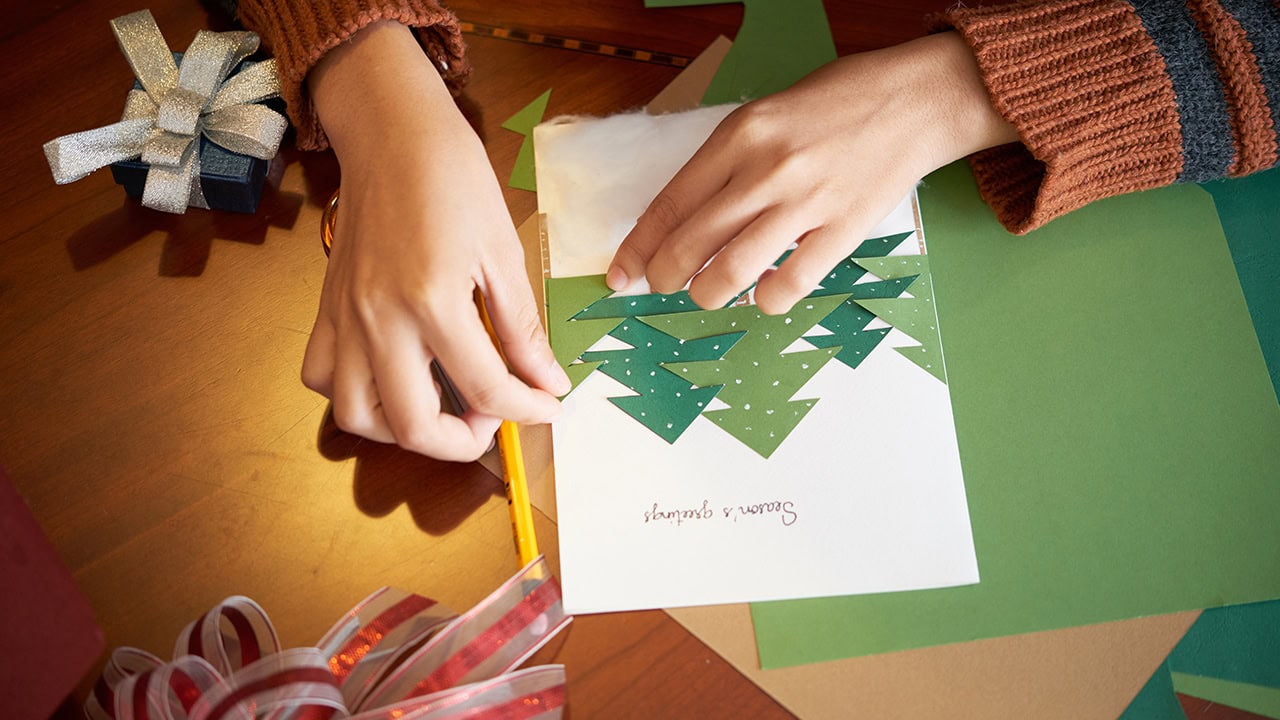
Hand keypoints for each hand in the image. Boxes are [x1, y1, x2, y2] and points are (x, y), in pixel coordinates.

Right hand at [303, 21, 568, 460]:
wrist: (391, 133)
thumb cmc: (452, 178)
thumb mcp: (503, 250)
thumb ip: (522, 326)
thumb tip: (548, 381)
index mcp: (432, 300)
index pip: (485, 388)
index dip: (526, 410)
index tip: (549, 407)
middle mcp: (378, 318)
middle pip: (413, 424)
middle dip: (462, 443)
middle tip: (492, 421)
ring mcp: (345, 318)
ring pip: (358, 416)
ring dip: (403, 432)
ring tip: (443, 410)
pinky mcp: (326, 310)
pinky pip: (323, 379)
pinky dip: (356, 398)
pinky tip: (393, 380)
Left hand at [607, 32, 1016, 313]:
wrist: (914, 99)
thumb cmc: (838, 103)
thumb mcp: (766, 113)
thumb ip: (727, 160)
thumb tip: (684, 216)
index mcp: (739, 136)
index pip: (669, 204)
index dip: (637, 247)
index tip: (621, 273)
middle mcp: (765, 169)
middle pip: (690, 244)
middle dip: (663, 277)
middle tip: (662, 286)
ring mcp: (805, 201)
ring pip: (731, 271)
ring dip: (708, 294)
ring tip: (707, 294)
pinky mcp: (843, 229)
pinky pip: (790, 284)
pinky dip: (768, 300)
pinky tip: (765, 294)